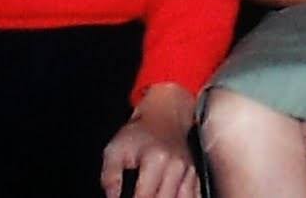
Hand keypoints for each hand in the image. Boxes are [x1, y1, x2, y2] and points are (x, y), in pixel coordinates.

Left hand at [100, 83, 198, 197]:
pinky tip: (172, 197)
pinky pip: (195, 195)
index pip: (145, 196)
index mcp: (157, 160)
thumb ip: (110, 177)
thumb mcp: (114, 150)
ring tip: (155, 196)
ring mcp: (189, 170)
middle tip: (139, 196)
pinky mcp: (195, 173)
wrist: (164, 116)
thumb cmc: (138, 133)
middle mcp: (177, 166)